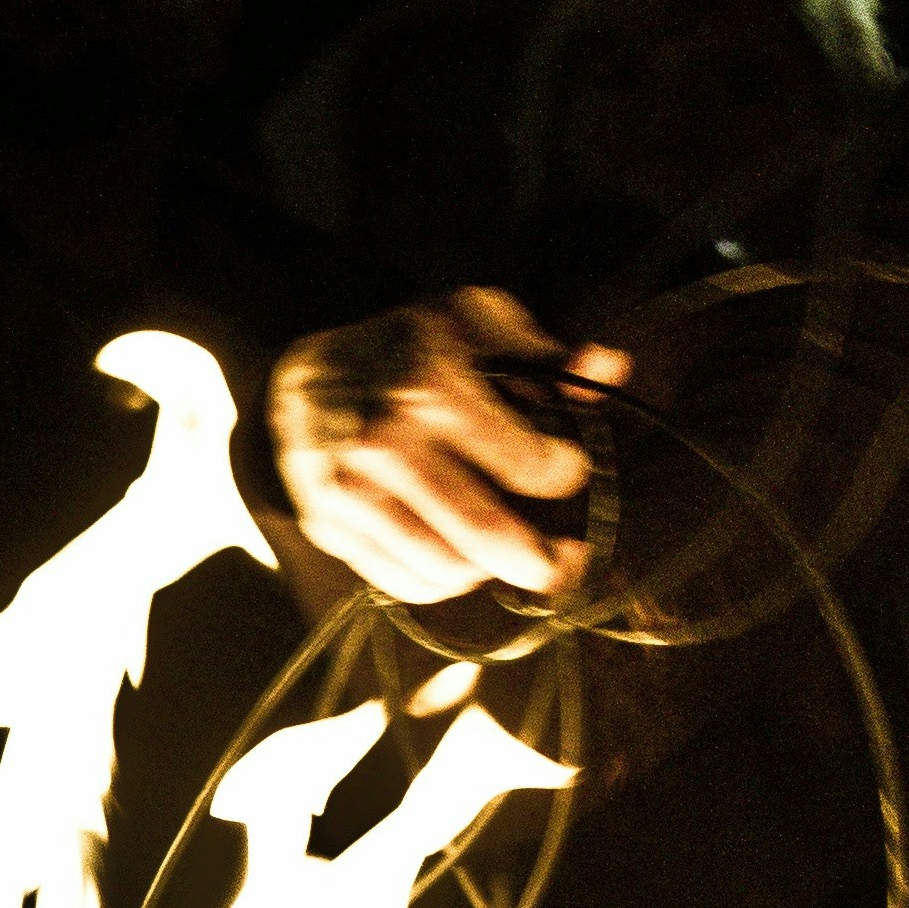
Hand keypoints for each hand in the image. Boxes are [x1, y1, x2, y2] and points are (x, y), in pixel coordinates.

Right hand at [269, 287, 631, 606]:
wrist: (296, 379)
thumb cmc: (401, 348)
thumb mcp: (472, 324)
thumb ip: (543, 354)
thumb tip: (612, 365)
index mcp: (433, 388)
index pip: (529, 463)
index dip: (565, 474)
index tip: (568, 468)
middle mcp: (388, 444)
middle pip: (485, 535)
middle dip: (543, 562)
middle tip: (566, 562)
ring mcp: (353, 492)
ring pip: (447, 569)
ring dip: (492, 572)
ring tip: (510, 553)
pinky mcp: (331, 527)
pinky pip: (404, 583)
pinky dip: (445, 584)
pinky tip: (462, 561)